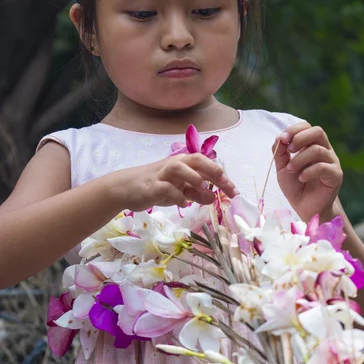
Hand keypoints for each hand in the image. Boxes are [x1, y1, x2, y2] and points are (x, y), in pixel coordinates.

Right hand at [112, 153, 238, 211]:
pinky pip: (165, 188)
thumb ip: (197, 193)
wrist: (127, 188)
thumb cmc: (157, 187)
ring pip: (179, 167)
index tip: (235, 192)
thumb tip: (214, 198)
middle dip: (213, 171)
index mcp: (183, 163)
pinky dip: (176, 196)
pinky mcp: (151, 186)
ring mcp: (162, 174)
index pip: (207, 165)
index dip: (223, 178)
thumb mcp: (180, 191)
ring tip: (204, 190)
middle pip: (196, 159)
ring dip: (194, 177)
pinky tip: (183, 205)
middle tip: (227, 187)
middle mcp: (174, 164)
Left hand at [273, 122, 342, 221]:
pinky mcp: (336, 175)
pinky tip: (301, 178)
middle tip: (289, 151)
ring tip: (291, 170)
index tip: (282, 139)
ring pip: (318, 150)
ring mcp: (332, 162)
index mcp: (311, 145)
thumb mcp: (283, 168)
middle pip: (318, 131)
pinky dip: (308, 171)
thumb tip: (280, 138)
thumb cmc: (296, 186)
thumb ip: (280, 153)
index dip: (294, 130)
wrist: (306, 208)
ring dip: (299, 159)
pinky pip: (323, 167)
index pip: (306, 127)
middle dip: (300, 138)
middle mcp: (324, 150)